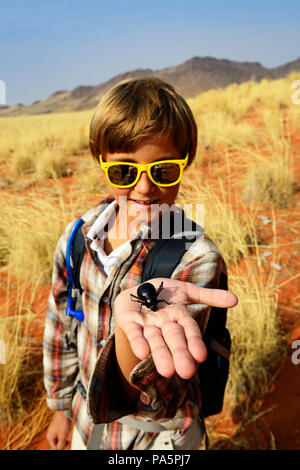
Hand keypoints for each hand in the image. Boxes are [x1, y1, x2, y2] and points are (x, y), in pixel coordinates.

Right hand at [46, 410, 71, 449]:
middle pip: (56, 444)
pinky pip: (60, 434)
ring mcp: (53, 431)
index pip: (54, 448)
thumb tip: (59, 451)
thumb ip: (61, 445)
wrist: (64, 411)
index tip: (67, 442)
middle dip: (62, 443)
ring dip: (63, 439)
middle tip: (68, 440)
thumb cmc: (63, 423)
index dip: (61, 448)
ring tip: (67, 433)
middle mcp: (50, 434)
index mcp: (49, 437)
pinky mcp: (56, 427)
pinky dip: (64, 434)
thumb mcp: (63, 436)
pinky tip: (66, 430)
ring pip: (58, 439)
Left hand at [114, 278, 237, 379]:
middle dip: (179, 353)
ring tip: (166, 371)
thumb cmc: (164, 293)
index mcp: (179, 317)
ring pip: (155, 339)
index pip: (189, 330)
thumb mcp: (187, 291)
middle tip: (186, 372)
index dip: (194, 342)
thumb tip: (235, 300)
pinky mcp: (129, 322)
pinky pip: (134, 333)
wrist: (137, 291)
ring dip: (160, 354)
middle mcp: (164, 324)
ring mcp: (147, 324)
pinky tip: (142, 353)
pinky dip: (138, 342)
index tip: (200, 357)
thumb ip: (209, 296)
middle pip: (173, 338)